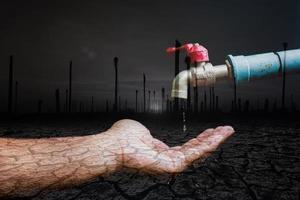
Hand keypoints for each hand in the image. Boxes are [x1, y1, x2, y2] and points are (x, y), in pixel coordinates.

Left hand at [106, 119, 233, 172]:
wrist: (113, 145)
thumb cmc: (122, 139)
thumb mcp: (141, 131)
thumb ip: (149, 135)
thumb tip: (147, 134)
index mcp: (160, 153)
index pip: (185, 148)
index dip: (199, 139)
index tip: (210, 131)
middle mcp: (167, 161)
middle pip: (195, 151)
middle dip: (211, 140)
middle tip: (225, 130)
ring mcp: (169, 164)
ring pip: (197, 153)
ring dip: (213, 142)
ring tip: (226, 131)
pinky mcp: (170, 166)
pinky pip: (192, 155)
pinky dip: (206, 145)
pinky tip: (216, 137)